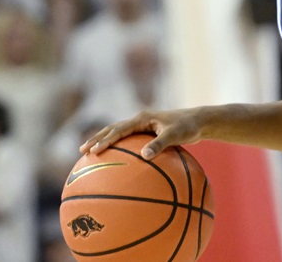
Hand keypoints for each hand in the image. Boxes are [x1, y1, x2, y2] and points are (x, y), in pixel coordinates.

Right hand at [80, 108, 204, 158]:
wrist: (199, 121)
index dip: (105, 140)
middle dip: (97, 139)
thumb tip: (145, 156)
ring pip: (118, 133)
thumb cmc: (188, 127)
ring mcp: (142, 126)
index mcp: (142, 118)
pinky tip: (116, 162)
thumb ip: (160, 144)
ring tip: (91, 154)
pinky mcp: (147, 133)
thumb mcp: (175, 135)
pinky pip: (128, 141)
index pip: (119, 130)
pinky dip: (119, 148)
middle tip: (83, 151)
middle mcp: (139, 120)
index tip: (94, 151)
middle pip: (112, 129)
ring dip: (104, 141)